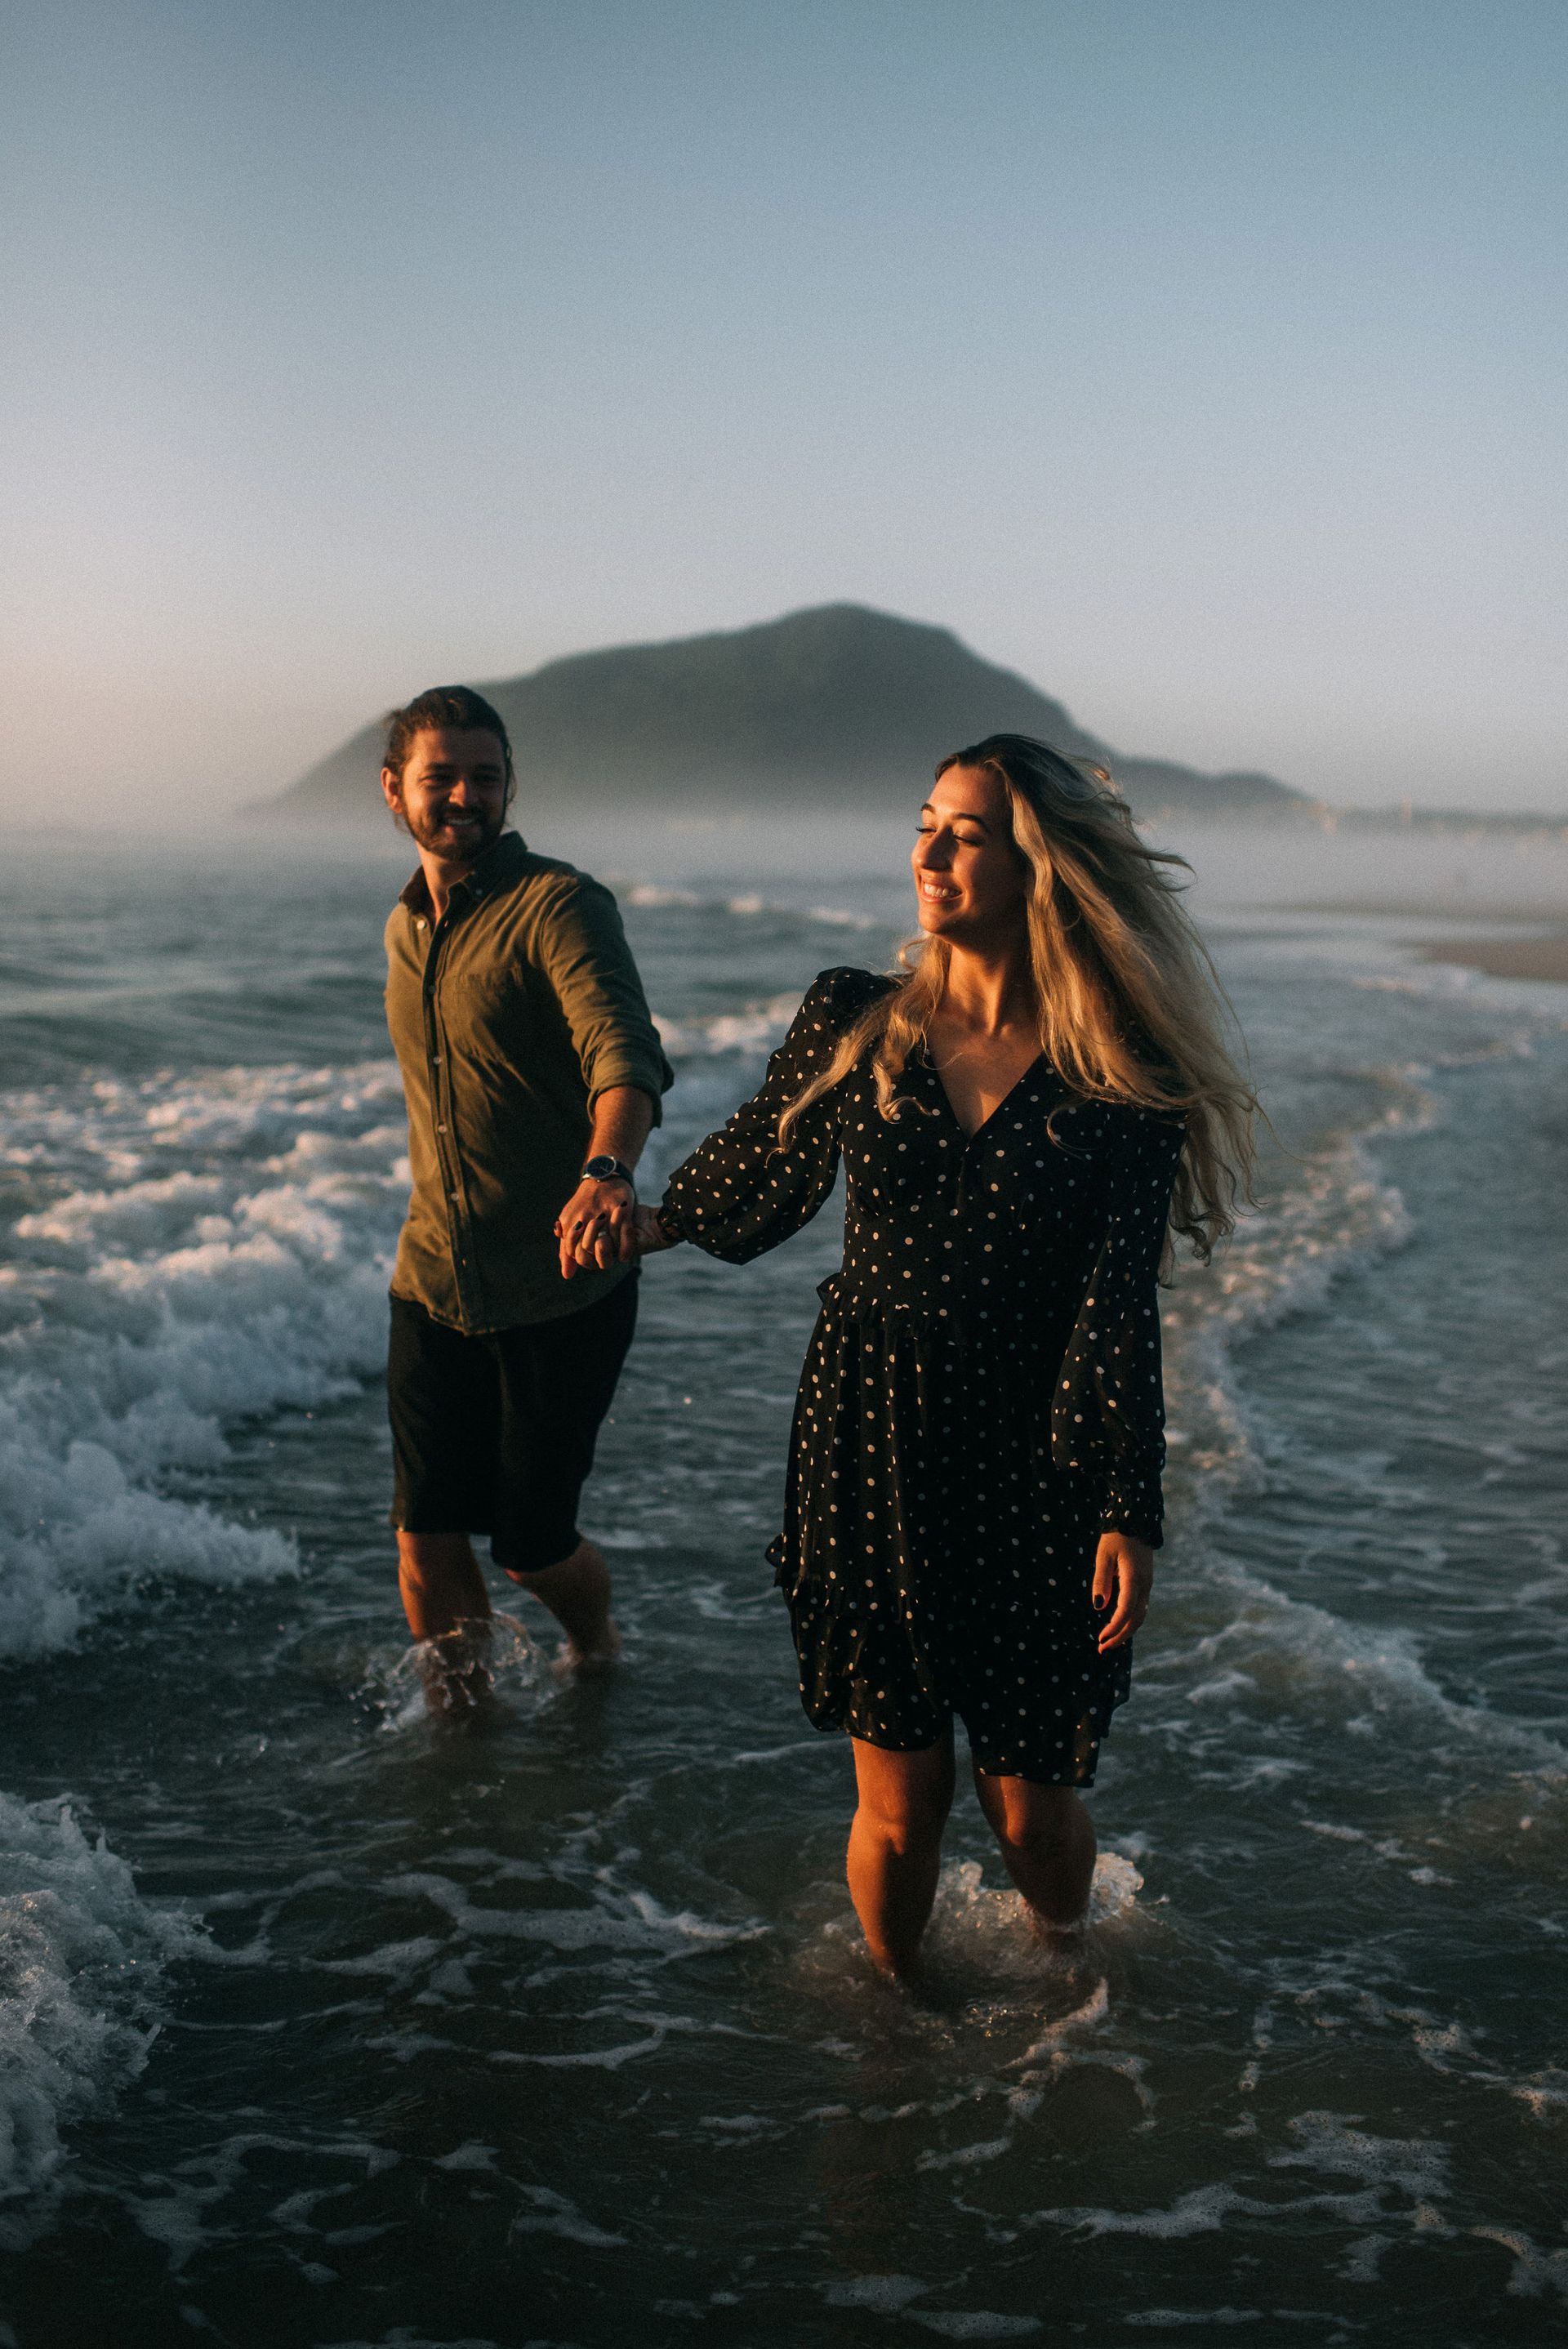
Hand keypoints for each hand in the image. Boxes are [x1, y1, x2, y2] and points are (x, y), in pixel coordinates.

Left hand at [555, 1177, 635, 1280]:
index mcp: (570, 1221)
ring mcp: (603, 1213)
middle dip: (596, 1257)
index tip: (591, 1258)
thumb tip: (567, 1276)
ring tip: (614, 1256)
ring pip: (604, 1243)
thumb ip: (567, 1249)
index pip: (572, 1251)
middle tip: (604, 1257)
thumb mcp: (571, 1222)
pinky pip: (623, 1234)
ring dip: (610, 1253)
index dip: (583, 1258)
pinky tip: (624, 1255)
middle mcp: (583, 1217)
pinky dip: (624, 1249)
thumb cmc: (585, 1204)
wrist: (602, 1176)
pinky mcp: (621, 1208)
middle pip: (587, 1249)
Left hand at [1093, 1532, 1154, 1651]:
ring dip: (1125, 1631)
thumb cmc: (1116, 1537)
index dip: (1114, 1627)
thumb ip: (1101, 1581)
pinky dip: (1130, 1621)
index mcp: (1134, 1578)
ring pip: (1140, 1615)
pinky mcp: (1145, 1583)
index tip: (1100, 1638)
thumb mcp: (1103, 1556)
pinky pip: (1140, 1607)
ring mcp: (1147, 1584)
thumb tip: (1098, 1607)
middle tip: (1101, 1649)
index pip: (1126, 1610)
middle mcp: (1145, 1585)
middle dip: (1120, 1636)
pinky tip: (1118, 1627)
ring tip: (1108, 1642)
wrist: (1136, 1520)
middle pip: (1136, 1619)